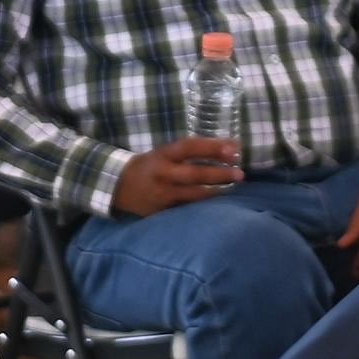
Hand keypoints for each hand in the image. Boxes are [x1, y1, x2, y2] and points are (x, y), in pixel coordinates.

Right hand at [108, 138, 241, 217]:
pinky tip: (218, 207)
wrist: (118, 187)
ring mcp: (163, 194)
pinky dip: (203, 207)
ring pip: (194, 195)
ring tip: (234, 190)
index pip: (190, 147)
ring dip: (216, 192)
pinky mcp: (162, 211)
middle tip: (240, 174)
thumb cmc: (149, 166)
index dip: (213, 147)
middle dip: (220, 174)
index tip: (234, 149)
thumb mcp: (164, 153)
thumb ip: (190, 152)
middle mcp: (163, 174)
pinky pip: (187, 209)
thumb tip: (228, 148)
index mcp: (163, 155)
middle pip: (195, 174)